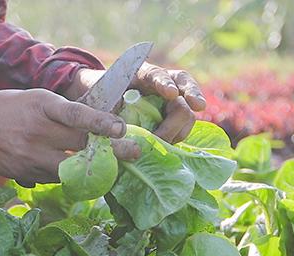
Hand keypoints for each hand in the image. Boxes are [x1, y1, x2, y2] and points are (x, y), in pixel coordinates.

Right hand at [0, 89, 140, 186]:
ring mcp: (31, 155)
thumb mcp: (38, 99)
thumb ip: (66, 111)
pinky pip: (57, 178)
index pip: (76, 114)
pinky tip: (80, 173)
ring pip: (72, 168)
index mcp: (43, 105)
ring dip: (95, 169)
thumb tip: (101, 123)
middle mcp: (38, 131)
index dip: (100, 122)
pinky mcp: (26, 173)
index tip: (121, 129)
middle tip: (135, 153)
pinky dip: (71, 175)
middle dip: (112, 151)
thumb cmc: (12, 107)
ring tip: (114, 168)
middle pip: (80, 144)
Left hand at [66, 64, 205, 142]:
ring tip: (164, 140)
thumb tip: (118, 130)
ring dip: (180, 126)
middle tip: (195, 108)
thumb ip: (106, 110)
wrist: (98, 101)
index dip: (164, 82)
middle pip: (183, 86)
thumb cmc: (98, 97)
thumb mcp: (97, 100)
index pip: (156, 74)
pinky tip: (169, 144)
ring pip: (186, 110)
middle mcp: (160, 83)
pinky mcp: (171, 119)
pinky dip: (178, 136)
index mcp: (140, 74)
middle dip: (189, 99)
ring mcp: (169, 101)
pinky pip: (182, 127)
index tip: (170, 93)